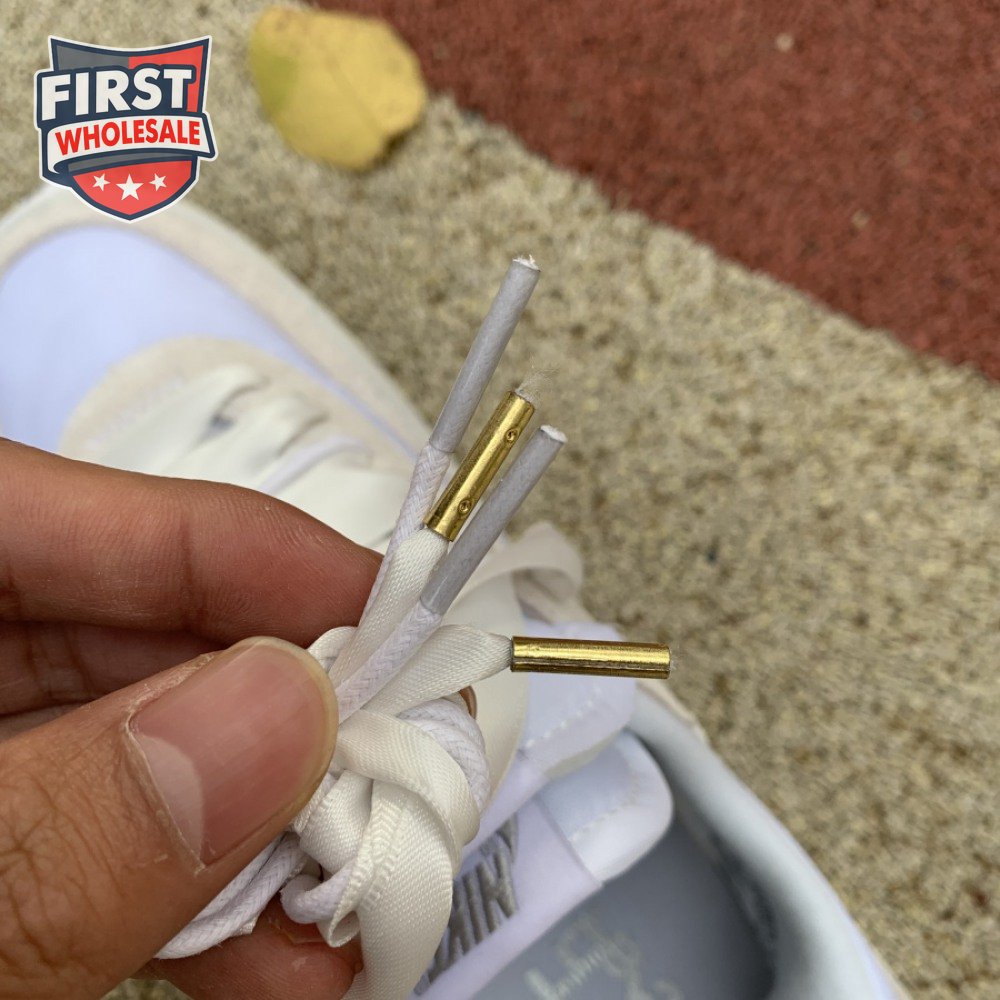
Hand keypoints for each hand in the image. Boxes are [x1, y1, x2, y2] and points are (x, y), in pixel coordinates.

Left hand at [0, 440, 379, 998]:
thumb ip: (69, 821)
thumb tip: (285, 715)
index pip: (102, 516)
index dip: (268, 559)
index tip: (402, 627)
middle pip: (147, 630)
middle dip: (288, 717)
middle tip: (401, 783)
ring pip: (151, 740)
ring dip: (263, 826)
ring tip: (350, 900)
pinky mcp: (12, 821)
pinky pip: (118, 824)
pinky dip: (197, 886)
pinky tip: (267, 947)